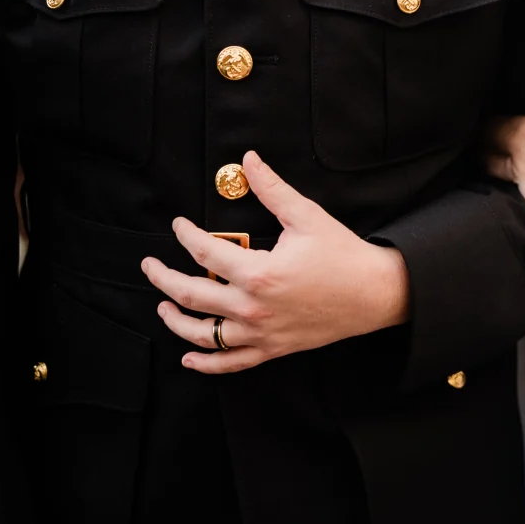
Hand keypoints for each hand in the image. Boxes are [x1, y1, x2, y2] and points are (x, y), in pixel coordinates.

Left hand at [140, 151, 411, 372]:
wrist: (376, 294)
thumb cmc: (343, 254)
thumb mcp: (306, 216)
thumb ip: (272, 188)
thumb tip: (247, 160)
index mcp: (259, 273)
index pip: (205, 252)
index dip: (185, 235)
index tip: (178, 225)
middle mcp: (253, 308)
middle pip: (191, 296)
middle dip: (162, 279)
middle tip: (149, 266)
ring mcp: (261, 333)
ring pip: (204, 334)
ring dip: (176, 321)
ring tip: (162, 307)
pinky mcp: (273, 349)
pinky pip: (231, 363)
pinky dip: (206, 364)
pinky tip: (189, 358)